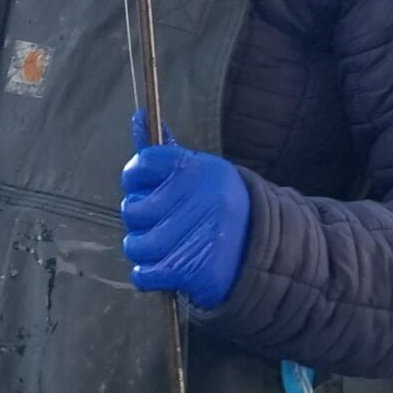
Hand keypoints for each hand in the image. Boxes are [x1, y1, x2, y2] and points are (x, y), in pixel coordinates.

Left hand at [120, 114, 251, 310]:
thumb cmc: (215, 207)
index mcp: (198, 168)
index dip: (134, 180)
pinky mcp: (197, 270)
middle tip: (158, 223)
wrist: (259, 250)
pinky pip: (145, 274)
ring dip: (142, 249)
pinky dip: (147, 275)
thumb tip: (138, 116)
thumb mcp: (197, 172)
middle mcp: (201, 197)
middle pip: (133, 209)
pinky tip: (163, 269)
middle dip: (139, 220)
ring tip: (161, 247)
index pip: (142, 164)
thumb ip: (162, 152)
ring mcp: (200, 234)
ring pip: (136, 244)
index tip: (145, 189)